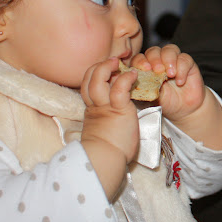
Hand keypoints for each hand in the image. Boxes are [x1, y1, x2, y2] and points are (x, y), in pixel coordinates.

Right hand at [80, 57, 139, 197]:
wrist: (106, 160)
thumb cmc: (109, 151)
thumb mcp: (104, 132)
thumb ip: (107, 121)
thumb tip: (116, 121)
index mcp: (92, 111)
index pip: (88, 88)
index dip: (95, 76)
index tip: (107, 73)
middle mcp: (95, 106)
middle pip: (88, 80)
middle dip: (98, 67)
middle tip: (111, 62)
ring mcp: (105, 107)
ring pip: (97, 80)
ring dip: (106, 67)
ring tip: (117, 62)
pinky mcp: (118, 109)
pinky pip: (120, 88)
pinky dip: (126, 78)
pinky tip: (133, 74)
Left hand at [130, 44, 205, 120]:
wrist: (183, 109)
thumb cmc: (165, 102)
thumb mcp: (151, 97)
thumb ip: (143, 87)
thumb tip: (133, 80)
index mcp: (147, 69)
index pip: (139, 58)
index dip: (140, 61)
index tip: (145, 69)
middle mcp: (159, 62)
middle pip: (154, 50)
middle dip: (154, 59)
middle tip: (158, 70)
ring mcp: (173, 61)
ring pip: (169, 49)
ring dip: (169, 60)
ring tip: (170, 74)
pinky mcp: (187, 63)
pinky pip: (184, 58)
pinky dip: (182, 69)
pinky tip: (180, 81)